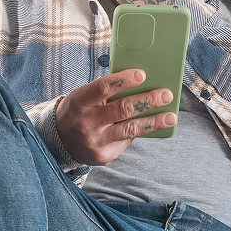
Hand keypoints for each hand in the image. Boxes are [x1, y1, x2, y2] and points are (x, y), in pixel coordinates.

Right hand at [55, 68, 177, 165]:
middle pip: (122, 109)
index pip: (103, 88)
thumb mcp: (85, 97)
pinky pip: (126, 141)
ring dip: (154, 122)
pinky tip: (148, 127)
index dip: (124, 80)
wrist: (60, 140)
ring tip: (171, 116)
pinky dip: (138, 133)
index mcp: (80, 102)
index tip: (143, 74)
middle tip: (166, 95)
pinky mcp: (104, 156)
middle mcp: (87, 123)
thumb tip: (142, 84)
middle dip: (147, 101)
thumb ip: (107, 92)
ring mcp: (95, 142)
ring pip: (130, 130)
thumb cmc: (80, 110)